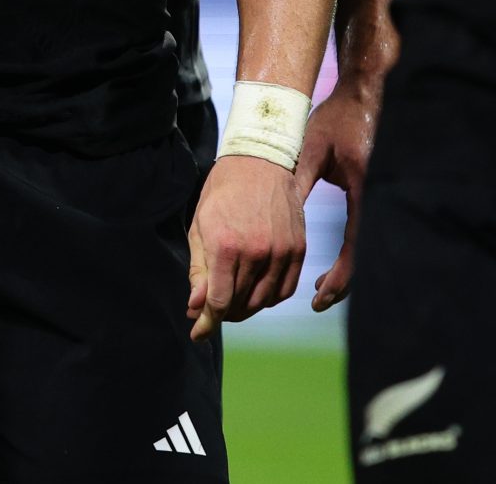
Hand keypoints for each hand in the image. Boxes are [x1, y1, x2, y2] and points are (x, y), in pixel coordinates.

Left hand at [188, 154, 308, 339]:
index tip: (198, 334)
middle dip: (222, 314)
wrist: (259, 160)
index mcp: (226, 246)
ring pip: (262, 302)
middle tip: (211, 311)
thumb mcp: (199, 227)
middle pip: (240, 305)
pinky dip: (269, 299)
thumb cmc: (222, 192)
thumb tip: (196, 308)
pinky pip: (285, 291)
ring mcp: (281, 252)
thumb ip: (198, 271)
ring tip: (232, 300)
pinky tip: (256, 292)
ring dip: (245, 308)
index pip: (218, 302)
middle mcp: (257, 252)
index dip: (207, 323)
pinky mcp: (299, 249)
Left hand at [298, 79, 379, 309]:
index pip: (354, 250)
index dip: (338, 278)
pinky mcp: (370, 197)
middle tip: (316, 301)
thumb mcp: (311, 151)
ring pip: (363, 251)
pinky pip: (360, 236)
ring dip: (343, 273)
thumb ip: (296, 185)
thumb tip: (271, 224)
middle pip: (362, 258)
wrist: (362, 97)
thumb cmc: (336, 120)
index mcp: (363, 193)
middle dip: (340, 284)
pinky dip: (346, 256)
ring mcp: (375, 200)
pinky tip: (327, 265)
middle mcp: (374, 201)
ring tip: (318, 289)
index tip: (318, 298)